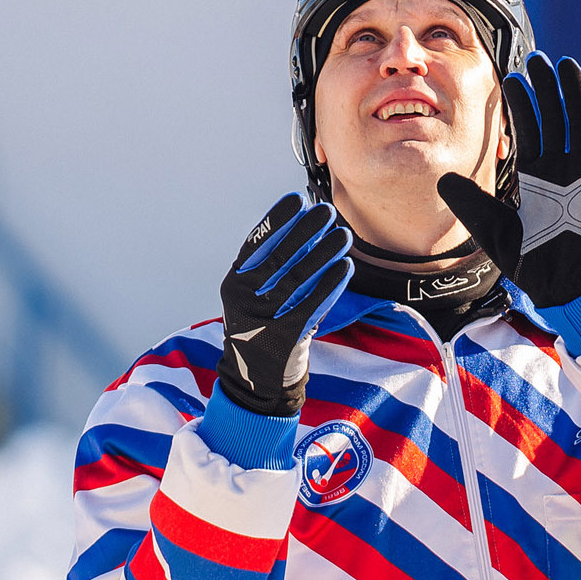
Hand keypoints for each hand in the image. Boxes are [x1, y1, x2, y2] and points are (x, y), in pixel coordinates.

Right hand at [218, 194, 354, 416]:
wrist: (256, 381)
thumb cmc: (263, 326)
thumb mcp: (256, 294)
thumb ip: (272, 263)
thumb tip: (305, 221)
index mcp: (235, 282)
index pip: (255, 243)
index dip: (278, 219)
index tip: (298, 198)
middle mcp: (243, 299)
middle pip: (278, 258)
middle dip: (305, 231)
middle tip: (327, 211)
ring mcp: (262, 319)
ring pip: (298, 279)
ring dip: (324, 253)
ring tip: (343, 236)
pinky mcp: (284, 338)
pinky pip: (312, 305)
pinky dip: (330, 284)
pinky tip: (345, 267)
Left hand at [436, 53, 580, 307]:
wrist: (562, 282)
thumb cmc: (528, 259)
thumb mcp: (490, 226)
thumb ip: (469, 200)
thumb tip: (441, 178)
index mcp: (534, 176)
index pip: (528, 130)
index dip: (521, 104)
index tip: (511, 77)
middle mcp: (558, 168)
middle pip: (553, 117)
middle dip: (545, 88)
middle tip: (536, 58)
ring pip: (578, 121)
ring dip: (572, 93)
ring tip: (564, 63)